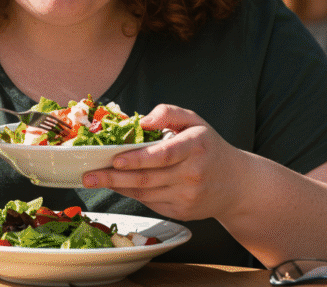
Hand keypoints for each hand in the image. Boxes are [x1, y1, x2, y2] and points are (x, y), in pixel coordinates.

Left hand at [81, 104, 243, 221]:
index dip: (136, 159)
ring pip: (145, 193)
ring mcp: (188, 197)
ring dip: (118, 187)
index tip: (114, 160)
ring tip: (95, 180)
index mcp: (196, 147)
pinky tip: (119, 186)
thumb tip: (144, 120)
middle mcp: (192, 174)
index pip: (162, 155)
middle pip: (147, 178)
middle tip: (88, 175)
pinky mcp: (183, 212)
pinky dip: (132, 195)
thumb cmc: (209, 147)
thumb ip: (169, 112)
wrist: (237, 184)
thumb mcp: (195, 121)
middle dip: (113, 178)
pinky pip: (151, 202)